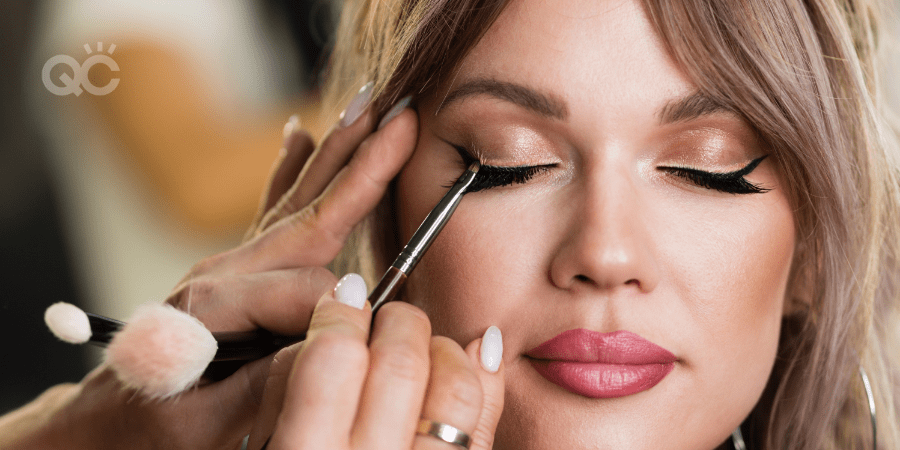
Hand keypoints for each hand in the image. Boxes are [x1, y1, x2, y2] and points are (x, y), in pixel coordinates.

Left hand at [2, 84, 415, 448]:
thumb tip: (330, 347)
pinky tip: (301, 134)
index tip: (378, 330)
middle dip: (359, 164)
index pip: (304, 290)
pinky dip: (292, 169)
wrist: (102, 421)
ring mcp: (229, 265)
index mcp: (212, 307)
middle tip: (400, 117)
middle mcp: (222, 272)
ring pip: (296, 203)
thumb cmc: (144, 429)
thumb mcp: (198, 426)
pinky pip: (272, 213)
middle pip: (307, 214)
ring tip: (368, 106)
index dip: (345, 308)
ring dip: (338, 152)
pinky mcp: (236, 271)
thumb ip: (263, 386)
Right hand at [246, 281, 505, 449]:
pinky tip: (473, 356)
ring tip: (425, 346)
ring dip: (444, 347)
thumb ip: (284, 393)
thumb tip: (335, 316)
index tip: (343, 300)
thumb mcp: (258, 448)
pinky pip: (485, 423)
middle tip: (386, 317)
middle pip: (400, 361)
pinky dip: (484, 378)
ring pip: (455, 387)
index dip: (340, 312)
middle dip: (397, 319)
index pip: (330, 358)